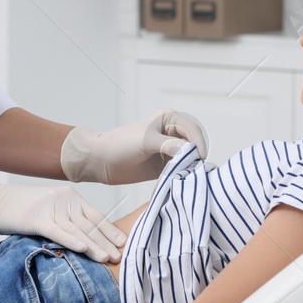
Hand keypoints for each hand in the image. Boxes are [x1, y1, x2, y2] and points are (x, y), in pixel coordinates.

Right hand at [0, 178, 124, 262]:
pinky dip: (72, 241)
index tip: (123, 243)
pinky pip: (58, 232)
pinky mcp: (36, 218)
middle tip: (119, 257)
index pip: (96, 216)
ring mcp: (50, 208)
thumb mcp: (49, 211)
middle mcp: (64, 200)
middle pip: (90, 225)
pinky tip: (83, 249)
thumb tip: (85, 240)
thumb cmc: (21, 209)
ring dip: (94, 246)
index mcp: (70, 197)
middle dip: (106, 242)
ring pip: (77, 230)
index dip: (110, 231)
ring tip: (106, 259)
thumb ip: (66, 221)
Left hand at [59, 108, 207, 184]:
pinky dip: (183, 176)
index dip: (198, 143)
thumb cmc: (120, 144)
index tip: (200, 157)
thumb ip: (168, 144)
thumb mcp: (145, 140)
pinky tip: (180, 182)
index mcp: (169, 120)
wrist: (102, 161)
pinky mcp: (166, 167)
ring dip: (190, 168)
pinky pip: (181, 171)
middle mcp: (172, 135)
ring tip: (187, 177)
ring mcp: (170, 152)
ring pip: (190, 159)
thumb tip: (190, 150)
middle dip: (196, 157)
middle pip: (194, 145)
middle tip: (196, 170)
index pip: (192, 130)